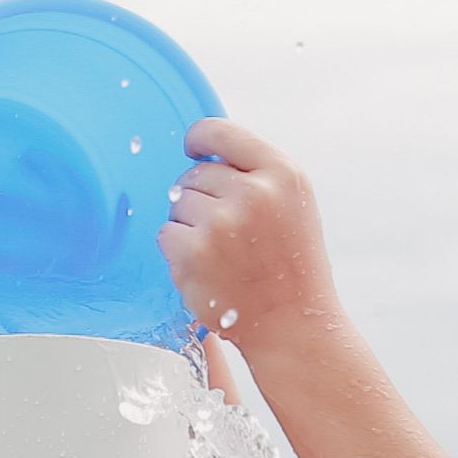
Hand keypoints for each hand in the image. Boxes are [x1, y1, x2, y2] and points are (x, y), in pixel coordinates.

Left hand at [159, 119, 342, 346]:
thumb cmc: (290, 264)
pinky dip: (178, 252)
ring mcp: (221, 224)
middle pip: (193, 174)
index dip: (198, 139)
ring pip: (177, 204)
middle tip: (226, 232)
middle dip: (201, 198)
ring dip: (189, 226)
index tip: (193, 149)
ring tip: (221, 253)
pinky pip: (165, 235)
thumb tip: (200, 151)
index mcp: (282, 174)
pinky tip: (207, 269)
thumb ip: (254, 172)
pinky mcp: (193, 255)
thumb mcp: (291, 204)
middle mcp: (253, 194)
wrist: (292, 325)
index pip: (220, 132)